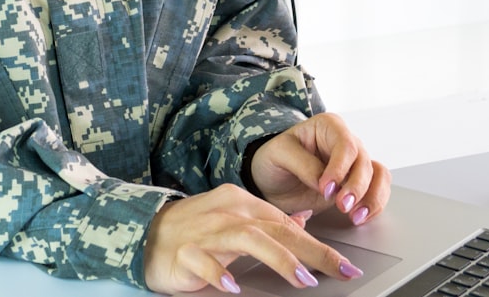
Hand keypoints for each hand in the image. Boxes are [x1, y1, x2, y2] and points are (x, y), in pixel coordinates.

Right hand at [143, 183, 363, 293]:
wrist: (144, 232)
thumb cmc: (193, 229)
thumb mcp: (232, 218)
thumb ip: (266, 220)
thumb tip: (301, 221)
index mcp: (239, 202)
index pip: (286, 223)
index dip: (318, 244)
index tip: (344, 265)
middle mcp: (226, 213)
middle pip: (275, 229)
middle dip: (311, 251)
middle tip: (338, 270)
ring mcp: (204, 231)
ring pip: (247, 240)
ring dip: (278, 258)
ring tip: (302, 279)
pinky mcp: (185, 251)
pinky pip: (205, 262)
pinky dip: (220, 275)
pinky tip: (234, 287)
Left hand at [249, 113, 390, 225]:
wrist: (271, 181)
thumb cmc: (273, 160)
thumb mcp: (278, 155)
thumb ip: (302, 165)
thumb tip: (326, 184)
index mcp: (328, 126)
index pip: (345, 144)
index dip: (340, 168)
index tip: (326, 188)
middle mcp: (345, 142)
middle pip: (364, 162)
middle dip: (356, 186)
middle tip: (341, 206)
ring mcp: (353, 164)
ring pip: (377, 175)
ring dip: (371, 197)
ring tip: (355, 216)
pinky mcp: (356, 184)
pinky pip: (377, 190)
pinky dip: (374, 205)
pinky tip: (360, 217)